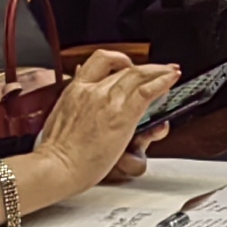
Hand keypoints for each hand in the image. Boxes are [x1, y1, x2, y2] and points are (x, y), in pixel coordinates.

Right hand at [17, 50, 175, 208]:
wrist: (56, 166)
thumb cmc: (55, 152)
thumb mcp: (58, 118)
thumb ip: (72, 105)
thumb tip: (76, 95)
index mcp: (75, 90)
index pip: (100, 62)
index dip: (118, 59)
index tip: (128, 65)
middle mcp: (92, 90)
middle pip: (124, 70)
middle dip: (144, 68)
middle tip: (158, 70)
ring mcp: (108, 101)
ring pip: (138, 75)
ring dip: (158, 72)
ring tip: (171, 72)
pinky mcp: (122, 115)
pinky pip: (147, 92)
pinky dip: (162, 83)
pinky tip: (171, 80)